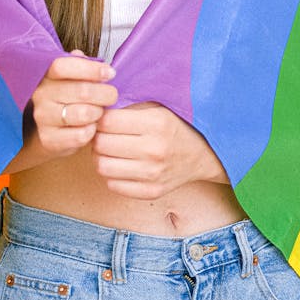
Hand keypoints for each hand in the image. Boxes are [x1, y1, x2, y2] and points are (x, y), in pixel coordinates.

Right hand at [28, 51, 117, 160]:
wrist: (52, 131)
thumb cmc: (69, 98)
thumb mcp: (74, 78)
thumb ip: (80, 65)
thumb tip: (80, 54)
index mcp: (46, 75)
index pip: (62, 66)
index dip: (90, 69)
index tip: (110, 73)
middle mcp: (41, 95)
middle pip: (81, 90)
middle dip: (105, 93)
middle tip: (112, 96)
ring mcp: (43, 118)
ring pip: (83, 113)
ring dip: (98, 112)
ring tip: (99, 112)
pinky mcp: (48, 139)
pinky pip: (81, 135)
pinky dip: (92, 131)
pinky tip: (91, 127)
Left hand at [91, 102, 228, 198]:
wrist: (203, 154)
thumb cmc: (175, 126)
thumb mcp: (157, 107)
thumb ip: (128, 108)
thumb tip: (95, 113)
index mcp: (157, 123)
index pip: (107, 122)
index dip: (100, 119)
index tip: (104, 119)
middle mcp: (155, 149)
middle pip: (101, 144)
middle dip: (97, 137)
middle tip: (103, 135)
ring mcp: (153, 174)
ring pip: (102, 166)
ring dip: (101, 157)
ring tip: (110, 150)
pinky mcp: (151, 192)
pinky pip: (113, 185)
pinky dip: (112, 175)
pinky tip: (120, 165)